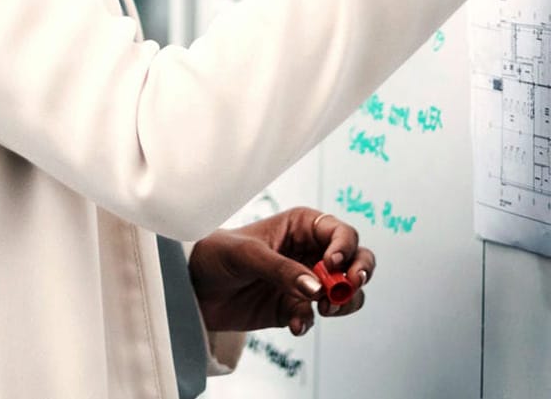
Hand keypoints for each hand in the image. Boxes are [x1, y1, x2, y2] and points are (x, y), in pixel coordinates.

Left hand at [188, 207, 374, 336]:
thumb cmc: (216, 253)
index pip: (340, 232)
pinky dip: (310, 322)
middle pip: (355, 259)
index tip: (332, 266)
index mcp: (302, 225)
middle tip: (350, 287)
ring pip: (346, 291)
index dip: (345, 248)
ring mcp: (305, 281)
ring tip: (324, 309)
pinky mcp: (293, 308)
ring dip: (344, 302)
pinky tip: (295, 324)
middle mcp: (309, 251)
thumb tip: (316, 288)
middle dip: (359, 273)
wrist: (191, 286)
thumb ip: (281, 270)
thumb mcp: (247, 254)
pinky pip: (316, 317)